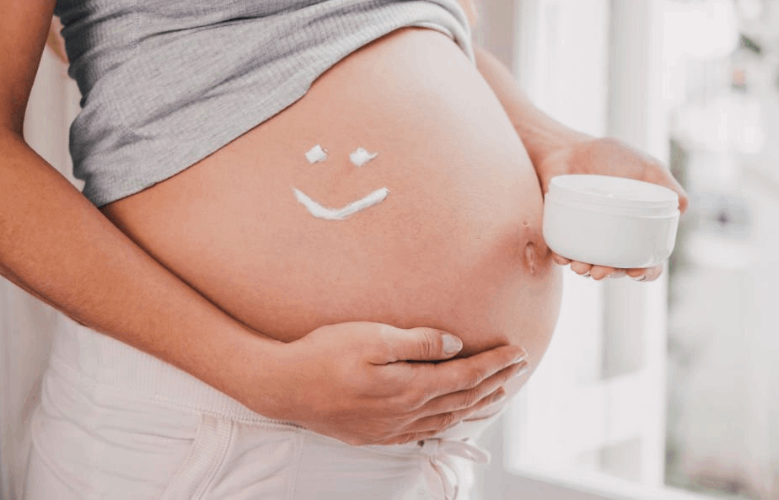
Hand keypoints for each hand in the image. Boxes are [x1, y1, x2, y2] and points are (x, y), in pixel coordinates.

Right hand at [255, 322, 528, 445]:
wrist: (282, 386)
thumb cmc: (323, 354)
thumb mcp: (371, 337)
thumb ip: (418, 342)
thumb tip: (456, 346)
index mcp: (409, 386)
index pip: (465, 376)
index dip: (495, 364)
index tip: (518, 352)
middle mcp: (406, 413)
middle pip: (462, 400)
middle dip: (494, 383)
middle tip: (518, 369)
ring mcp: (390, 428)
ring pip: (447, 419)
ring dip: (476, 406)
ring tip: (496, 393)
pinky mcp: (375, 435)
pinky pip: (424, 432)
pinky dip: (448, 423)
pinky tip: (451, 418)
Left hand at [536, 136, 688, 281]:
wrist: (569, 147)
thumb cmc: (611, 157)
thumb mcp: (645, 167)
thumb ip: (666, 186)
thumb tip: (682, 209)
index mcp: (637, 228)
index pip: (647, 259)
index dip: (646, 271)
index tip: (637, 272)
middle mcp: (613, 237)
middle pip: (617, 268)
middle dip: (611, 275)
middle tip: (602, 271)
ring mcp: (586, 236)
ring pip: (589, 265)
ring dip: (586, 272)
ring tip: (582, 267)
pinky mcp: (563, 230)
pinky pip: (563, 250)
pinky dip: (563, 257)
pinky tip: (563, 257)